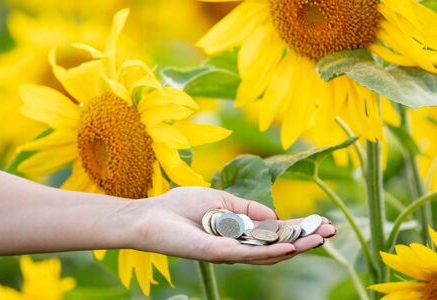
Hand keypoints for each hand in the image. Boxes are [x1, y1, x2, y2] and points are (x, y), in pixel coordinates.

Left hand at [130, 187, 335, 264]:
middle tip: (330, 232)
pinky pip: (248, 253)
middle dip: (304, 238)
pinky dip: (271, 250)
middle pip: (276, 244)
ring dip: (295, 246)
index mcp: (239, 230)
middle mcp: (238, 244)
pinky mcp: (217, 253)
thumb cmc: (182, 206)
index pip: (275, 231)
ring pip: (268, 252)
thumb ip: (249, 209)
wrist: (152, 214)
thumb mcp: (222, 200)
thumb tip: (275, 215)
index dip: (298, 228)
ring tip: (319, 239)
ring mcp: (229, 251)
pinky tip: (290, 247)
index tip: (322, 223)